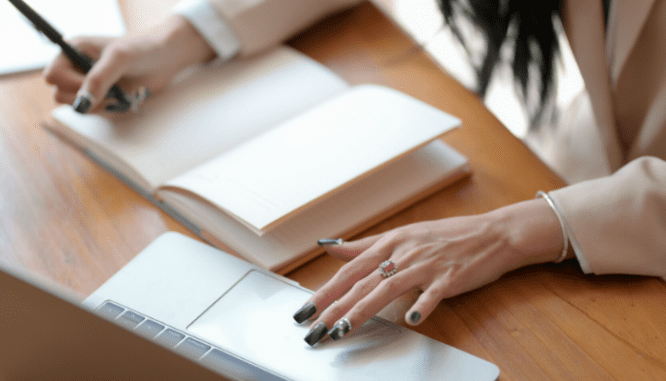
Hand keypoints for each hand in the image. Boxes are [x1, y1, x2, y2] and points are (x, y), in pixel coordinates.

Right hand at [43, 16, 214, 113]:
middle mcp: (76, 69)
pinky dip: (115, 110)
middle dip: (90, 99)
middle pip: (62, 97)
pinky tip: (127, 98)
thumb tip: (81, 104)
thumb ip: (99, 80)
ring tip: (123, 93)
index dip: (71, 85)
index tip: (96, 85)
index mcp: (72, 51)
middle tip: (113, 92)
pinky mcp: (104, 99)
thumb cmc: (142, 49)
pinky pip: (100, 114)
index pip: (52, 76)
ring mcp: (90, 86)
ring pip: (81, 109)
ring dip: (104, 106)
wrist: (165, 58)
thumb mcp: (119, 59)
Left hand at [293, 199, 567, 345]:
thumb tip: (330, 245)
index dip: (325, 290)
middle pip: (362, 282)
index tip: (305, 310)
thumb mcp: (401, 235)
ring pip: (388, 287)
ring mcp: (426, 264)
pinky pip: (434, 292)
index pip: (349, 270)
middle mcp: (403, 252)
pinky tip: (411, 319)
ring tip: (343, 328)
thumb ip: (364, 244)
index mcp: (389, 243)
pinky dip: (423, 304)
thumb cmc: (445, 236)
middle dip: (334, 307)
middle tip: (314, 329)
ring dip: (364, 309)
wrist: (490, 234)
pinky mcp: (450, 276)